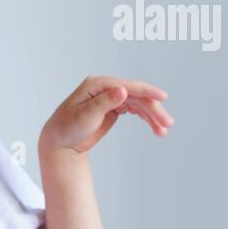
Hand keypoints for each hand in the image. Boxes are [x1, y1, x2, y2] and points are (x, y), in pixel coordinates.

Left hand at [39, 75, 172, 155]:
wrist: (60, 143)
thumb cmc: (67, 129)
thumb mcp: (85, 116)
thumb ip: (104, 103)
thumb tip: (123, 89)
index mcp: (97, 85)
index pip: (127, 85)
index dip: (146, 91)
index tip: (163, 97)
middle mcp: (106, 88)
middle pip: (136, 95)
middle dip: (153, 109)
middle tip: (167, 124)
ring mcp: (111, 97)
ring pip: (138, 103)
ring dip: (152, 116)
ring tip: (163, 131)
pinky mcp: (114, 107)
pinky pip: (135, 110)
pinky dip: (146, 118)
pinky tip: (156, 128)